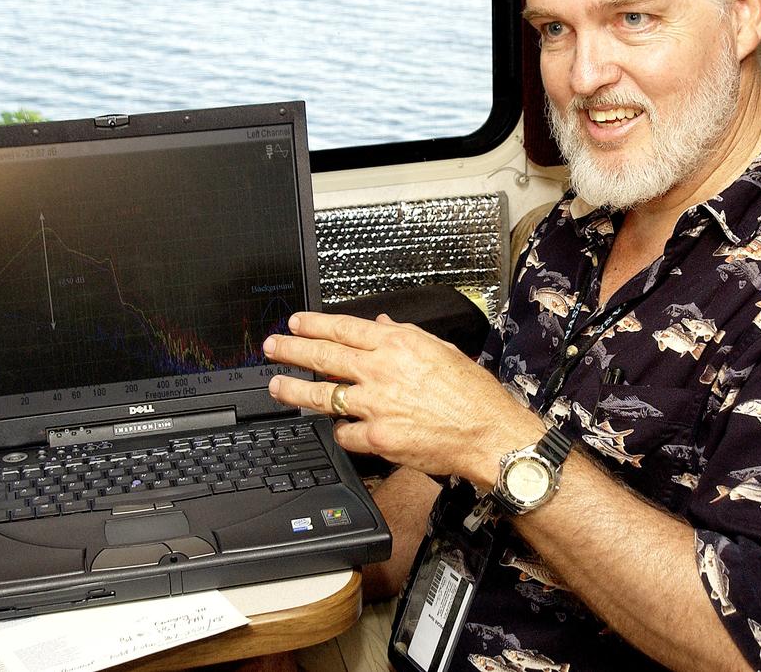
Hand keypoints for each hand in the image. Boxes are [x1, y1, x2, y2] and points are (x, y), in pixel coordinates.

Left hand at [262, 312, 542, 483]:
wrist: (488, 432)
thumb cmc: (472, 394)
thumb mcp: (442, 350)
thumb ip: (405, 336)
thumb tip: (381, 325)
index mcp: (397, 344)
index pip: (343, 328)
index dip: (313, 324)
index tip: (295, 323)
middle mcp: (381, 371)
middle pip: (322, 356)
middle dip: (291, 350)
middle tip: (273, 347)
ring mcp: (375, 404)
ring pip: (320, 394)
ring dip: (293, 389)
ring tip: (277, 385)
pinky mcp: (376, 436)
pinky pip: (344, 432)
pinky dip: (339, 430)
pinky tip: (337, 428)